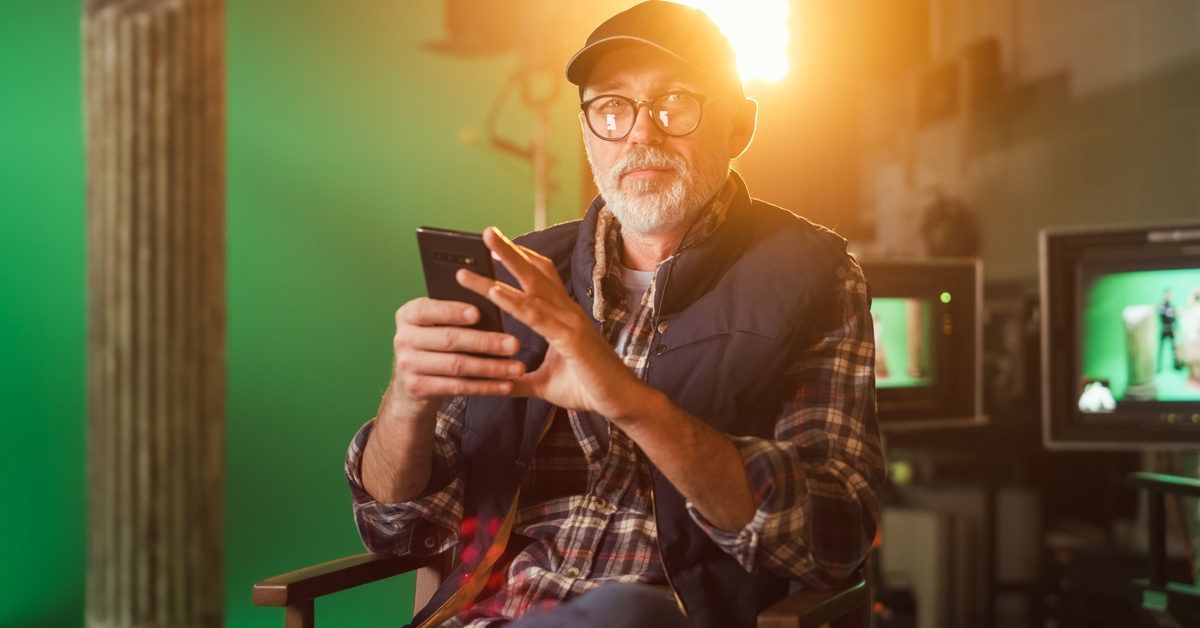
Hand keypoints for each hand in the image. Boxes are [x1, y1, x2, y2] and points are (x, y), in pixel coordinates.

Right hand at [381, 295, 523, 420]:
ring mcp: (407, 365)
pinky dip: (484, 387)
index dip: (452, 312)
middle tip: (514, 344)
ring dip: (491, 368)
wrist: (412, 386)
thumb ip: (456, 317)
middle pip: (449, 339)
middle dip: (486, 342)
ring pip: (457, 365)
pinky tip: (506, 385)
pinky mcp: (417, 388)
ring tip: (517, 368)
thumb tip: (495, 309)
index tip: (478, 313)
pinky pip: (457, 387)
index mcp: (408, 315)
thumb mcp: (437, 327)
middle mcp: (402, 338)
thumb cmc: (436, 345)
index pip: (428, 310)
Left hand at [457, 227, 647, 420]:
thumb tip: (497, 382)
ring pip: (532, 288)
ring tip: (485, 248)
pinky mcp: (570, 338)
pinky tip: (494, 291)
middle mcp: (567, 312)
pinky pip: (536, 316)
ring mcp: (570, 322)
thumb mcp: (544, 383)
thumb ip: (519, 379)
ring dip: (507, 265)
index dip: (522, 260)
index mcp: (563, 317)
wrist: (620, 402)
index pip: (541, 279)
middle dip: (510, 250)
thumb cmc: (588, 387)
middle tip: (486, 232)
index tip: (496, 248)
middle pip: (535, 273)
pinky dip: (514, 302)